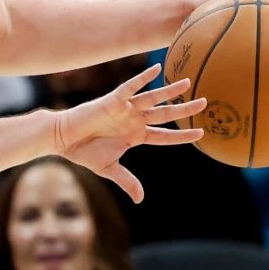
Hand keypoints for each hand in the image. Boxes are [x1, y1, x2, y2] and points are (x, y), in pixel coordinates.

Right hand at [52, 65, 205, 202]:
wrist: (63, 139)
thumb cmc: (84, 152)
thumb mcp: (109, 168)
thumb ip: (127, 181)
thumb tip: (140, 200)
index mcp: (136, 136)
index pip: (165, 136)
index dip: (183, 136)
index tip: (201, 133)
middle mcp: (134, 120)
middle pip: (165, 114)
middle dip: (185, 109)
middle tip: (205, 102)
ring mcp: (125, 109)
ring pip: (153, 99)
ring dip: (170, 91)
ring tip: (187, 83)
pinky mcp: (113, 100)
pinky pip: (131, 87)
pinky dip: (143, 78)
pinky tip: (156, 69)